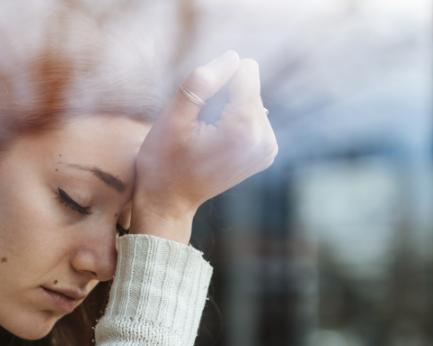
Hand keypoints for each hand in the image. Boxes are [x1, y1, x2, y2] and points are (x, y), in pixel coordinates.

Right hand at [130, 50, 277, 243]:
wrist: (169, 201)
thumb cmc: (164, 161)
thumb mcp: (173, 117)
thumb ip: (203, 81)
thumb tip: (233, 57)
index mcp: (245, 129)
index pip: (245, 72)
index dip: (216, 82)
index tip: (198, 110)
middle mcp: (265, 139)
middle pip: (249, 86)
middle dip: (222, 98)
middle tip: (199, 128)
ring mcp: (268, 148)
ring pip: (250, 100)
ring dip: (226, 110)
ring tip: (205, 137)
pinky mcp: (266, 152)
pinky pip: (252, 116)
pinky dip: (232, 122)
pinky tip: (214, 142)